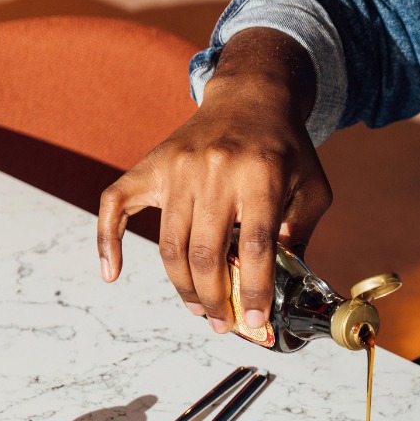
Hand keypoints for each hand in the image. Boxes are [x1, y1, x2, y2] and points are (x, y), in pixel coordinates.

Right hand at [97, 28, 331, 333]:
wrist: (252, 96)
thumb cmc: (284, 148)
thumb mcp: (312, 188)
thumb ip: (300, 233)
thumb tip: (282, 284)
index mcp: (260, 174)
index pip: (253, 245)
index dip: (254, 290)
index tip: (254, 322)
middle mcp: (214, 170)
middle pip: (205, 253)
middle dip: (214, 300)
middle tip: (222, 323)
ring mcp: (177, 167)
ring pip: (170, 245)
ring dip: (183, 288)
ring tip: (199, 310)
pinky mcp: (152, 165)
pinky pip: (115, 203)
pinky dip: (107, 240)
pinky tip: (112, 274)